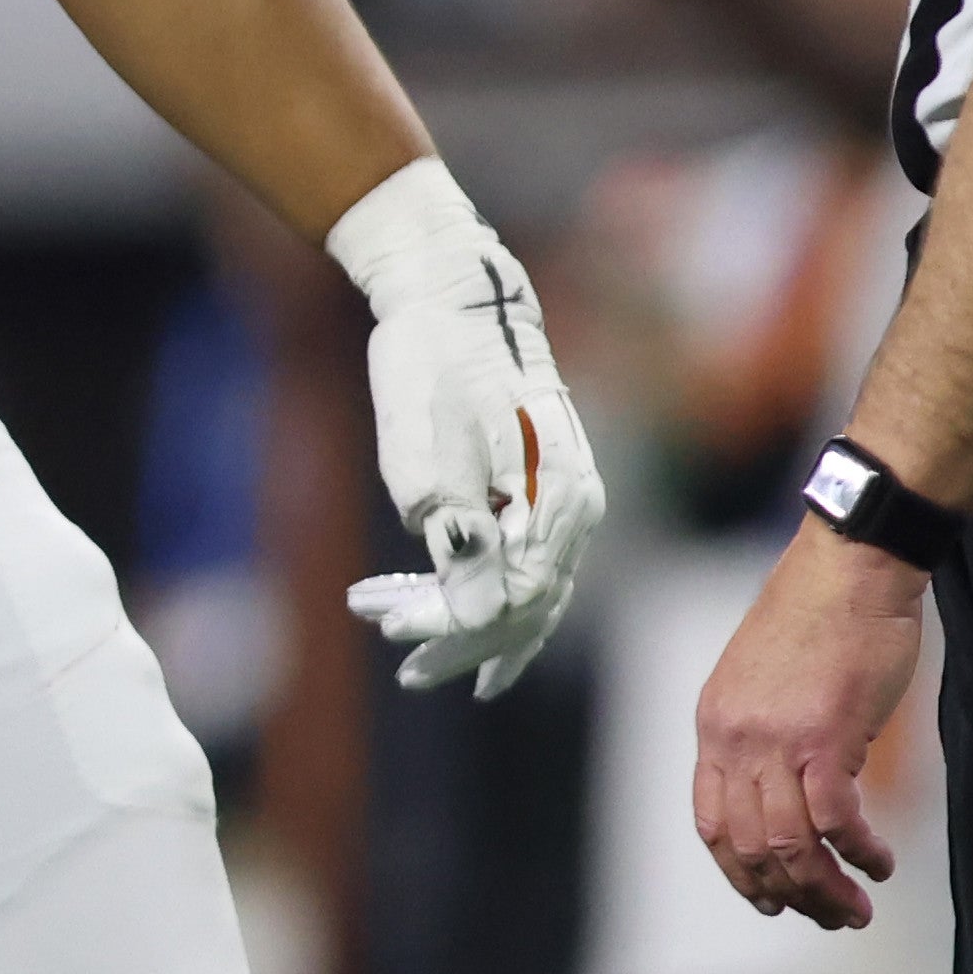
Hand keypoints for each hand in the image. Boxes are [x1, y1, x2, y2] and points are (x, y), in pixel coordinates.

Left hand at [330, 167, 607, 698]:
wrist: (455, 305)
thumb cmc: (433, 369)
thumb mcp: (429, 452)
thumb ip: (457, 534)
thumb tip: (477, 615)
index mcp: (556, 495)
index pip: (515, 593)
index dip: (458, 625)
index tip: (397, 635)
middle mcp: (575, 507)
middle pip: (529, 604)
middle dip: (463, 642)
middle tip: (404, 668)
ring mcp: (567, 503)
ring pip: (533, 594)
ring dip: (476, 633)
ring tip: (418, 665)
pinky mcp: (547, 496)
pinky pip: (534, 570)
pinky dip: (499, 607)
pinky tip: (477, 642)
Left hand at [694, 522, 930, 927]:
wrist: (850, 568)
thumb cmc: (819, 617)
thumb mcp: (766, 681)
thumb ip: (765, 735)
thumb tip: (788, 787)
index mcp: (714, 728)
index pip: (712, 823)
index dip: (740, 873)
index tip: (771, 899)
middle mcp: (734, 740)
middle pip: (748, 845)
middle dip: (789, 894)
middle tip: (830, 916)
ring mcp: (775, 740)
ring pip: (788, 843)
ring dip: (824, 888)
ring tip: (856, 908)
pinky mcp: (824, 734)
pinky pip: (832, 817)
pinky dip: (856, 851)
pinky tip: (879, 863)